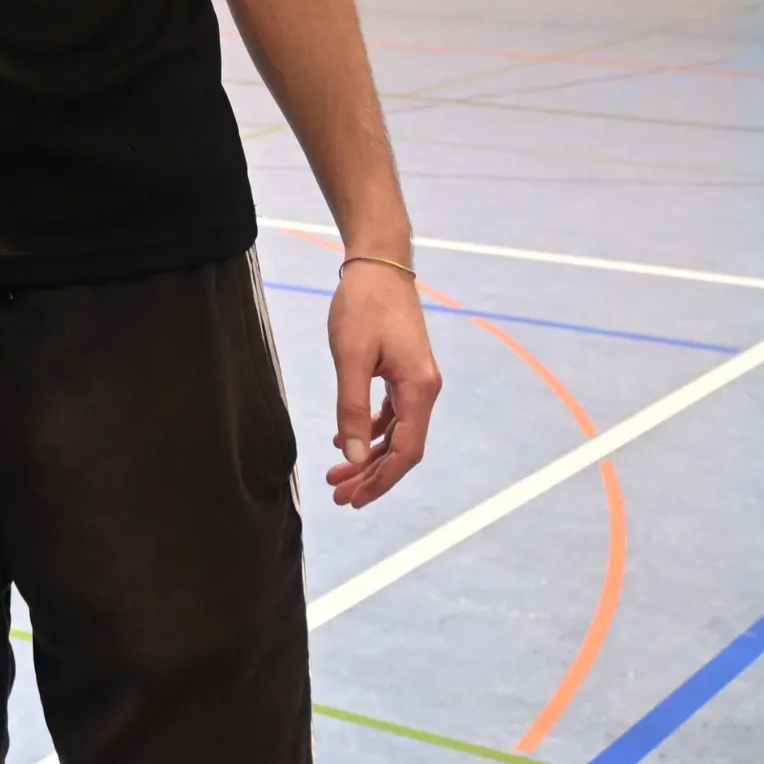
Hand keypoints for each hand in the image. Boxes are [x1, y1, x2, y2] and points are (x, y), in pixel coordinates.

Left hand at [325, 259, 439, 506]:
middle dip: (372, 476)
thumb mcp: (350, 357)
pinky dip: (369, 430)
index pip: (406, 452)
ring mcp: (416, 380)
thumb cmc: (363, 305)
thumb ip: (351, 408)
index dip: (381, 480)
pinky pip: (391, 414)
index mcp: (419, 389)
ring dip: (368, 456)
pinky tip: (343, 438)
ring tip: (337, 476)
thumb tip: (352, 457)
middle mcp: (425, 389)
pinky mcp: (404, 371)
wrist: (378, 264)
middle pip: (402, 448)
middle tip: (340, 496)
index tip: (354, 499)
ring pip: (395, 433)